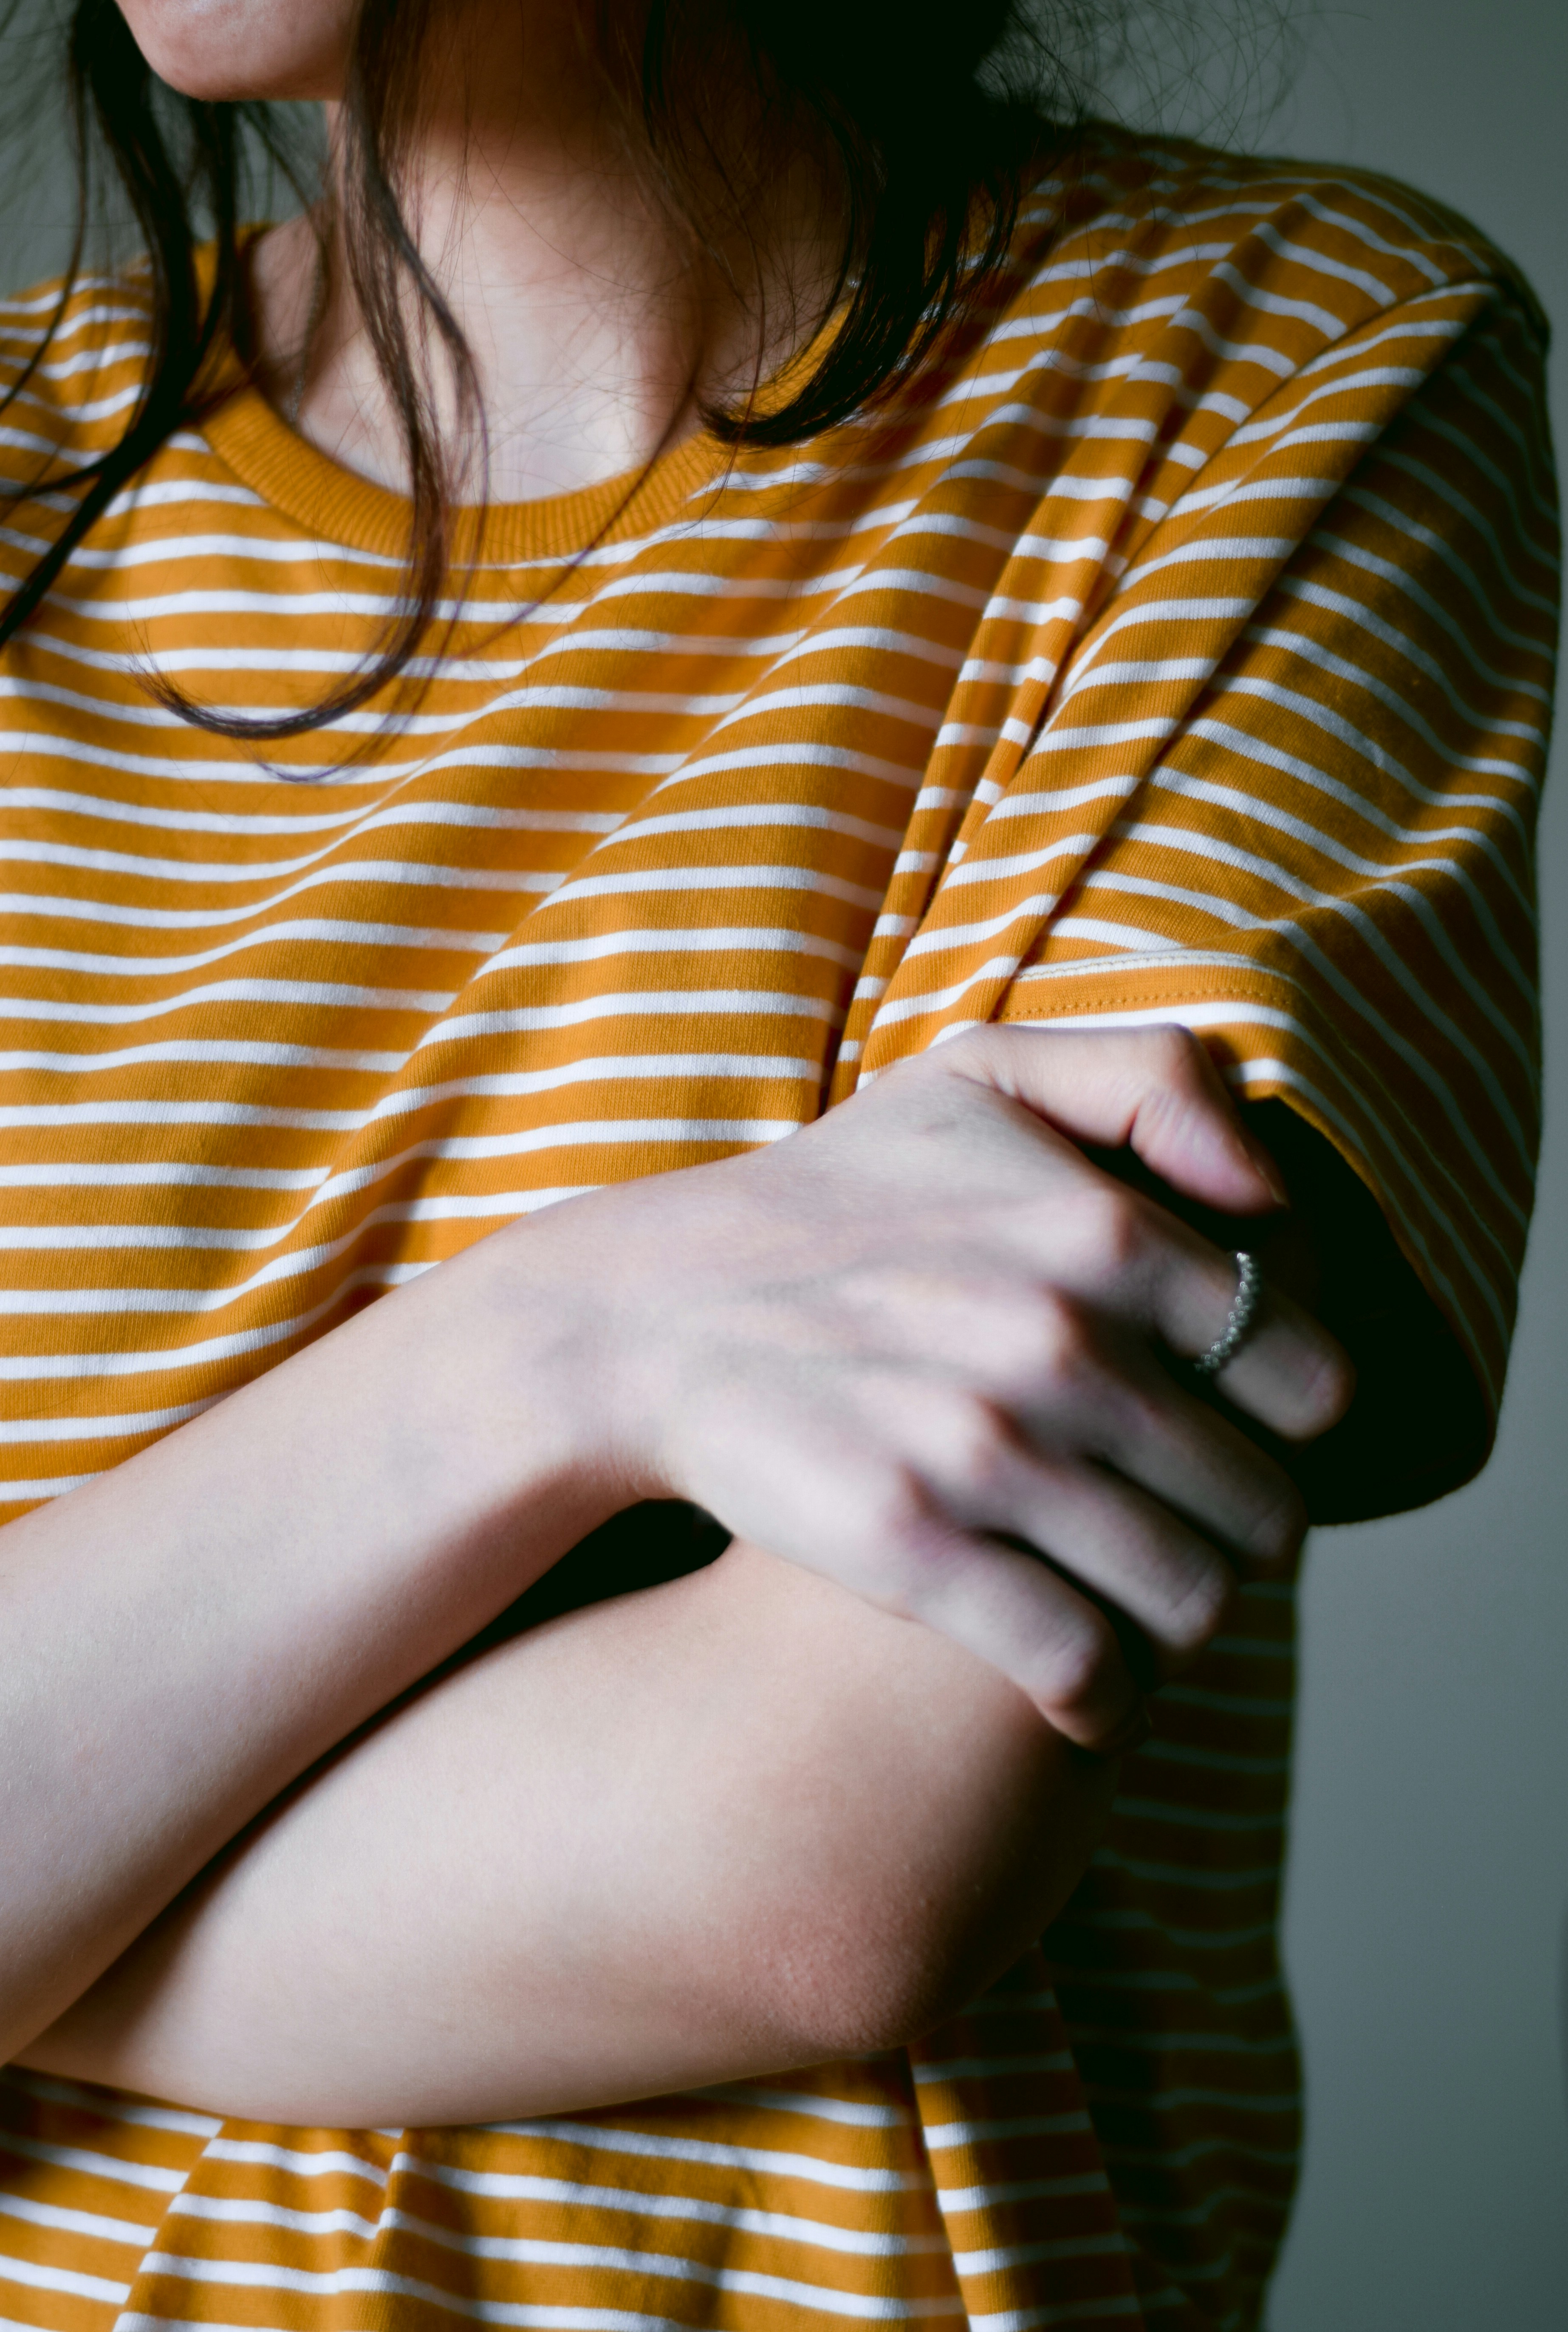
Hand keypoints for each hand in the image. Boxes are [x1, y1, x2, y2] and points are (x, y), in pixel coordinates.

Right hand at [553, 1025, 1351, 1750]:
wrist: (645, 1317)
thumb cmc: (834, 1200)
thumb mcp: (983, 1076)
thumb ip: (1154, 1081)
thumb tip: (1270, 1185)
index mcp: (1102, 1228)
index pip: (1309, 1377)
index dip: (1289, 1425)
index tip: (1236, 1435)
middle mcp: (1059, 1338)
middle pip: (1264, 1506)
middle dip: (1245, 1536)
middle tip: (1187, 1532)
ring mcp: (984, 1449)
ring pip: (1190, 1599)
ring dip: (1182, 1626)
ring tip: (1140, 1611)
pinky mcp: (910, 1548)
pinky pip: (1083, 1666)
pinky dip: (1103, 1700)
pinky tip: (1083, 1693)